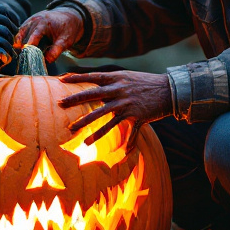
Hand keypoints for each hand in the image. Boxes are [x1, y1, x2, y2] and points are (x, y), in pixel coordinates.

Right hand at [0, 5, 15, 75]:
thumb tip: (5, 26)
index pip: (3, 11)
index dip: (13, 21)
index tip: (14, 31)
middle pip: (6, 27)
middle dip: (10, 39)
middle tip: (9, 48)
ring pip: (4, 40)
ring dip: (8, 50)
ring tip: (5, 56)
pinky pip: (0, 51)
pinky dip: (4, 57)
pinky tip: (1, 61)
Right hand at [14, 8, 83, 62]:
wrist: (67, 17)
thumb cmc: (67, 29)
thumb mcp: (66, 41)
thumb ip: (56, 50)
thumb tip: (47, 60)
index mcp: (44, 23)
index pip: (34, 35)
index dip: (30, 46)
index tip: (27, 56)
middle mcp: (34, 20)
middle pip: (24, 36)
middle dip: (24, 48)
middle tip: (25, 60)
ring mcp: (29, 22)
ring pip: (20, 35)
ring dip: (20, 45)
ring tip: (23, 56)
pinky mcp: (27, 25)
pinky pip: (21, 34)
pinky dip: (20, 42)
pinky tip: (23, 50)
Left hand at [58, 70, 173, 143]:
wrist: (170, 89)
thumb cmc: (146, 83)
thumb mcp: (128, 77)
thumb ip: (112, 83)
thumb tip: (96, 88)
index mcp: (117, 79)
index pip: (93, 77)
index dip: (77, 78)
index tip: (61, 79)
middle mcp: (120, 91)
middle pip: (93, 95)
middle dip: (75, 100)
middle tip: (60, 104)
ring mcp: (127, 104)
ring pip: (104, 116)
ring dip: (89, 127)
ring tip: (77, 135)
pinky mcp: (137, 116)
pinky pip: (130, 132)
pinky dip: (128, 143)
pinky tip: (124, 153)